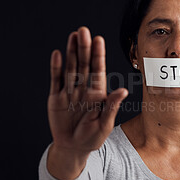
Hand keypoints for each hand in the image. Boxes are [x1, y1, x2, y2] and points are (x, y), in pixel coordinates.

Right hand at [47, 26, 127, 155]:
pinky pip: (56, 80)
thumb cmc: (93, 137)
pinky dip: (56, 68)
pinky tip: (58, 54)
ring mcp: (70, 92)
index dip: (98, 55)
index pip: (98, 70)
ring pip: (71, 68)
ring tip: (73, 36)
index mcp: (98, 93)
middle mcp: (84, 88)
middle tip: (84, 31)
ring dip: (71, 52)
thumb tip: (124, 90)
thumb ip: (112, 106)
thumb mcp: (105, 123)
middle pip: (84, 64)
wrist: (73, 148)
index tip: (99, 40)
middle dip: (84, 48)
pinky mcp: (56, 98)